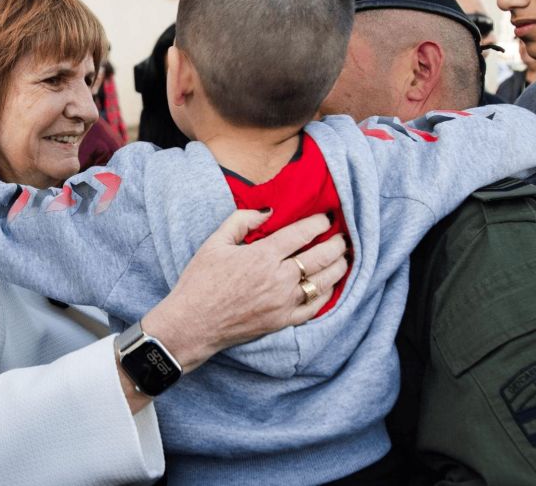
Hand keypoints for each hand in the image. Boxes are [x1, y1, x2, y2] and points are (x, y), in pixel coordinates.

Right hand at [142, 209, 346, 373]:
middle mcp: (278, 279)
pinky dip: (327, 295)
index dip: (318, 223)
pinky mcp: (283, 322)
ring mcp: (283, 303)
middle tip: (342, 237)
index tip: (326, 218)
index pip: (302, 234)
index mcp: (263, 256)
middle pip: (320, 257)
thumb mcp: (215, 242)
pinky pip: (314, 308)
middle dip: (336, 244)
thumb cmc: (200, 282)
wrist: (192, 324)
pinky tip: (329, 286)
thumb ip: (242, 221)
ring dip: (338, 268)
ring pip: (323, 282)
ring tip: (343, 258)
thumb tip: (268, 211)